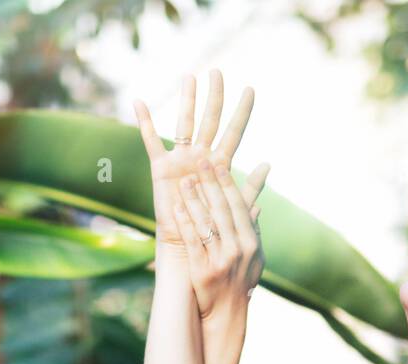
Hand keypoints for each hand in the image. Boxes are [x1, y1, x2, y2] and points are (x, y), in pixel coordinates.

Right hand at [133, 70, 269, 254]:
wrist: (189, 247)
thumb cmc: (213, 231)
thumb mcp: (234, 207)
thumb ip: (250, 186)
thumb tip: (267, 164)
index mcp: (219, 164)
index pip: (234, 132)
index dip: (242, 112)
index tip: (251, 89)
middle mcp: (200, 156)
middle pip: (209, 120)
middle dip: (215, 97)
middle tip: (218, 71)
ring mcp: (180, 159)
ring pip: (184, 123)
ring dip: (187, 101)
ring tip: (190, 77)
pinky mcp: (161, 168)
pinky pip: (151, 141)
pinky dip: (145, 122)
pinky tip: (139, 102)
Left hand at [173, 155, 266, 318]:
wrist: (227, 314)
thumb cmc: (240, 283)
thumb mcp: (255, 258)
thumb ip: (253, 231)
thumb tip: (256, 206)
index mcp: (251, 243)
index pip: (239, 207)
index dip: (227, 184)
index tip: (218, 164)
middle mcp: (239, 250)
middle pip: (223, 210)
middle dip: (211, 184)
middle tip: (199, 161)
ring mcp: (221, 260)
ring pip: (207, 224)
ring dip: (195, 200)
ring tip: (185, 181)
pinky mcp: (202, 271)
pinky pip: (193, 242)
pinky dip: (185, 224)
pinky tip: (176, 209)